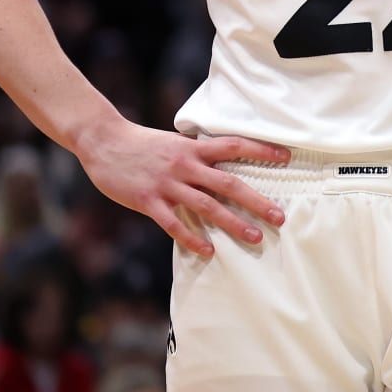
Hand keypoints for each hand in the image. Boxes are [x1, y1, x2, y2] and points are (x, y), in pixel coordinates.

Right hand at [76, 118, 289, 258]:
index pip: (235, 145)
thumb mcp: (176, 142)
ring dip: (233, 223)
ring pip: (206, 206)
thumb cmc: (143, 143)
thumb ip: (198, 154)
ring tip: (255, 237)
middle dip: (256, 201)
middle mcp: (185, 165)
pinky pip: (173, 223)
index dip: (262, 150)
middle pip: (229, 183)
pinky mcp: (147, 200)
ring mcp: (167, 184)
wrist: (103, 141)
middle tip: (280, 216)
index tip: (287, 157)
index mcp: (194, 148)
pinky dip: (191, 238)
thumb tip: (225, 163)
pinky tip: (207, 251)